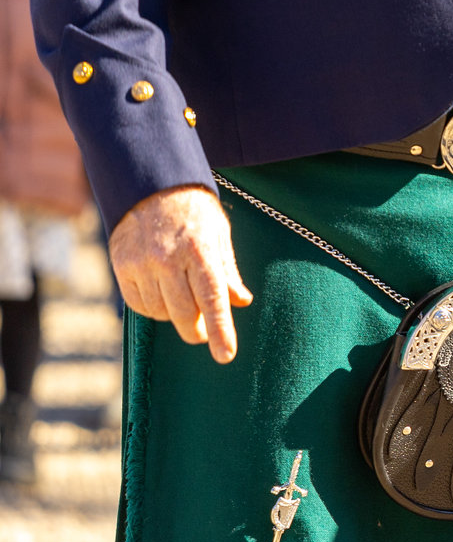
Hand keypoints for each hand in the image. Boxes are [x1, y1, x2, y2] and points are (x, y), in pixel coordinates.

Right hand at [109, 185, 252, 363]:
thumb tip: (241, 302)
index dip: (219, 330)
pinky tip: (160, 295)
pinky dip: (152, 308)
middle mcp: (169, 258)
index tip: (225, 355)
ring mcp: (142, 263)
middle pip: (184, 313)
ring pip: (161, 312)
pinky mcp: (121, 266)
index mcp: (201, 250)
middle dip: (196, 330)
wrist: (152, 186)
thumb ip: (228, 272)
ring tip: (181, 298)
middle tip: (201, 333)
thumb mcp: (219, 234)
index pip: (213, 298)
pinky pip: (138, 305)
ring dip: (174, 315)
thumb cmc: (194, 213)